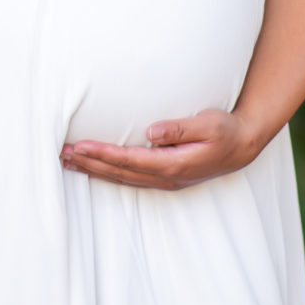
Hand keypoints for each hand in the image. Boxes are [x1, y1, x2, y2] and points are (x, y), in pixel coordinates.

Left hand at [60, 107, 268, 189]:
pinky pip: (130, 178)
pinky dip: (109, 173)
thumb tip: (152, 132)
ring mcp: (165, 180)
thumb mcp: (208, 123)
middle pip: (120, 172)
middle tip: (62, 154)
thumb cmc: (225, 131)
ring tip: (69, 162)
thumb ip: (180, 128)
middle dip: (90, 163)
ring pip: (122, 179)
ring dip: (95, 170)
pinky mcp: (165, 177)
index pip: (129, 160)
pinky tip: (96, 168)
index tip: (80, 145)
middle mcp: (166, 177)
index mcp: (173, 165)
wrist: (242, 146)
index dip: (103, 154)